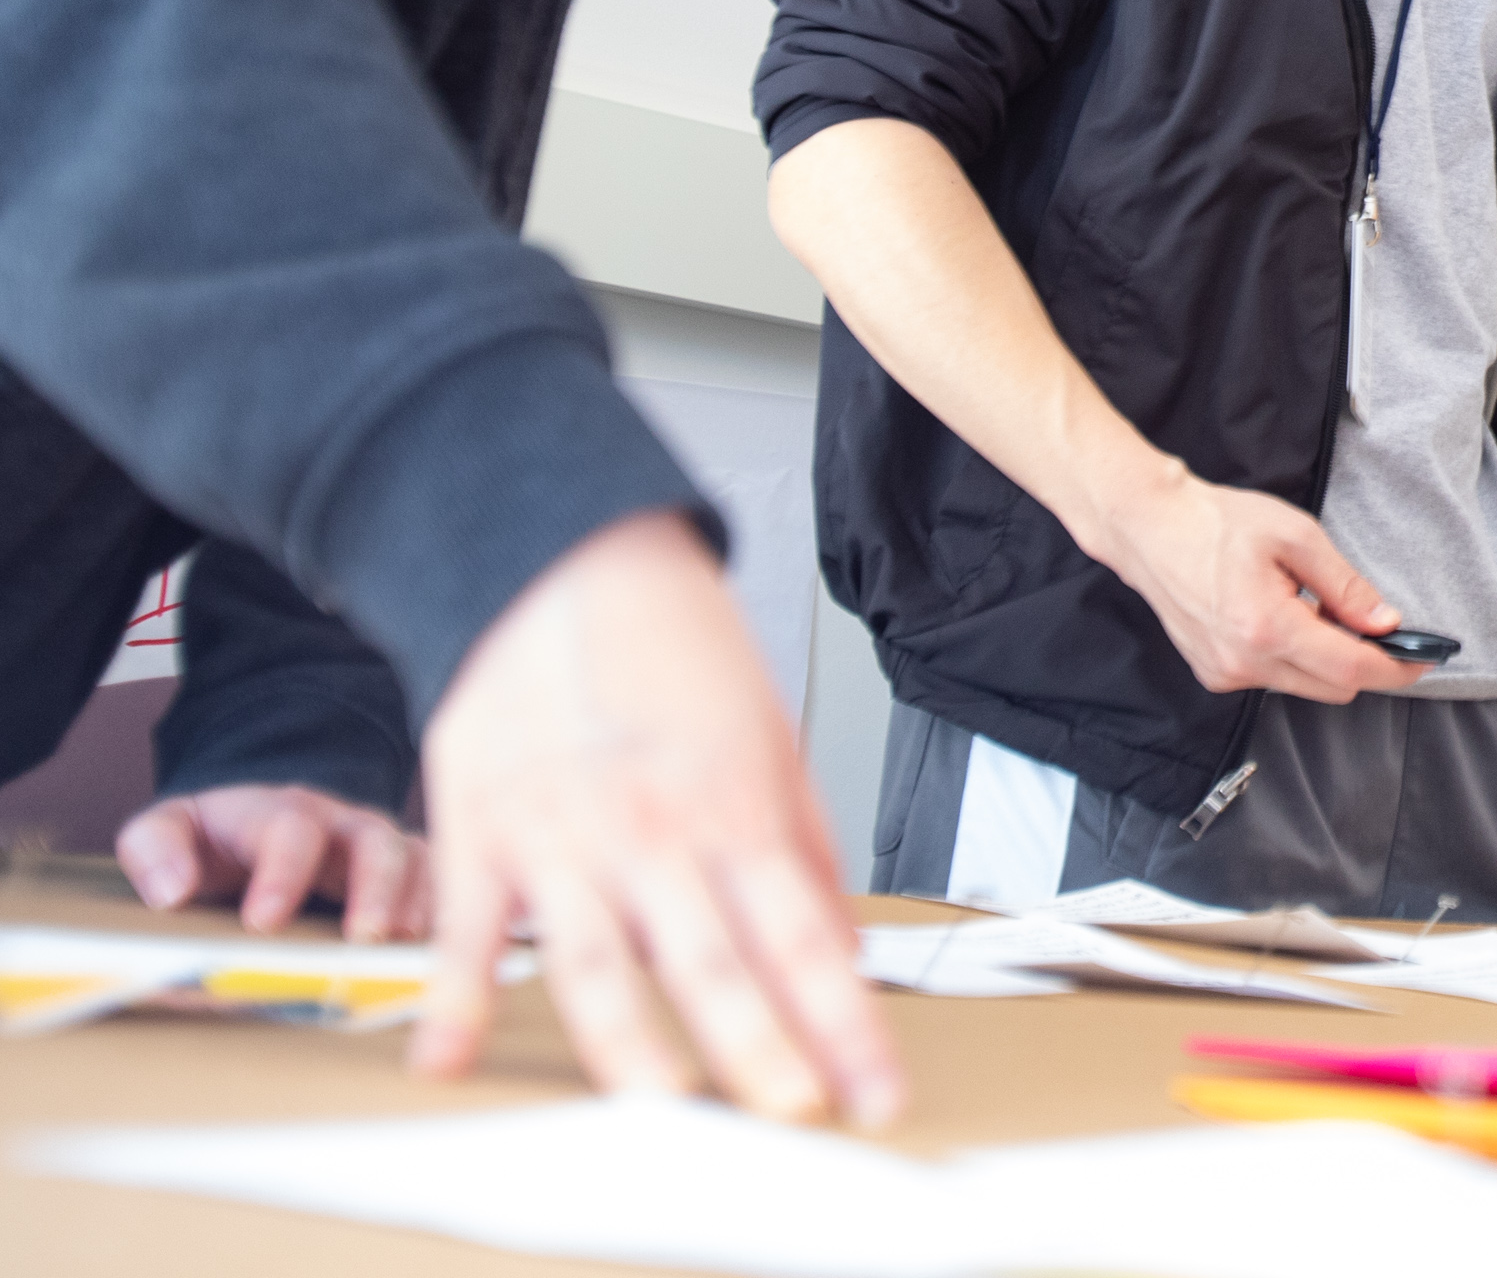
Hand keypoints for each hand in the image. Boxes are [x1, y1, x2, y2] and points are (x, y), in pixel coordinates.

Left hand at [119, 786, 431, 940]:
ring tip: (408, 950)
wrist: (256, 821)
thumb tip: (171, 893)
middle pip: (376, 842)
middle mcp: (345, 824)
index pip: (292, 831)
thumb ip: (155, 850)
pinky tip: (444, 955)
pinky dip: (448, 917)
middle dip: (376, 889)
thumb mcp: (167, 828)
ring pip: (420, 863)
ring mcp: (385, 847)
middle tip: (364, 938)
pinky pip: (443, 887)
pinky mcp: (411, 874)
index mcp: (283, 811)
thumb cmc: (212, 838)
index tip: (262, 922)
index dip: (282, 874)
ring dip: (420, 905)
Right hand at [414, 511, 900, 1124]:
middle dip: (762, 1053)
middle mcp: (654, 832)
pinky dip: (451, 1001)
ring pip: (597, 967)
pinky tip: (445, 1064)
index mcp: (734, 806)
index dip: (846, 1025)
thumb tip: (836, 947)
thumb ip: (801, 843)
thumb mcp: (766, 731)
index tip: (875, 1092)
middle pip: (713, 966)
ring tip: (666, 1115)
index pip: (805, 939)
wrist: (556, 554)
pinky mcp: (478, 831)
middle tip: (797, 1118)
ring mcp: (562, 837)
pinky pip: (466, 931)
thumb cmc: (668, 639)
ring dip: (633, 1050)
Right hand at [1084, 458, 1436, 704]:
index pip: (1351, 670)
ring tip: (1308, 604)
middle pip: (1333, 688)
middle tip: (1367, 619)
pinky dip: (1292, 656)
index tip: (1423, 658)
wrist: (1150, 529)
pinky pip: (1273, 679)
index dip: (1396, 668)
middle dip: (1361, 660)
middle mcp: (1244, 663)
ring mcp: (1225, 674)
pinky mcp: (1214, 674)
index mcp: (1268, 628)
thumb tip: (1385, 622)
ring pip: (1304, 685)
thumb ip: (1345, 586)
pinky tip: (1279, 615)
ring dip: (1323, 657)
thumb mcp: (1296, 537)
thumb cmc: (1218, 522)